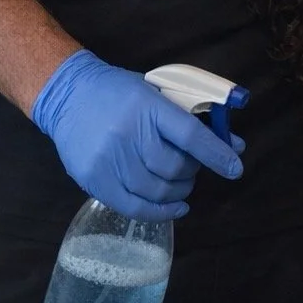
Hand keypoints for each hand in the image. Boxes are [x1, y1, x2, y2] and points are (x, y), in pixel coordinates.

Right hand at [31, 49, 243, 220]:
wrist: (67, 94)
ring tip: (180, 183)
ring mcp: (108, 159)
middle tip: (192, 167)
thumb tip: (233, 145)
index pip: (190, 135)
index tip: (235, 167)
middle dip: (192, 172)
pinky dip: (159, 211)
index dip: (216, 154)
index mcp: (147, 106)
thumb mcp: (157, 93)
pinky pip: (133, 206)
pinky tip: (174, 207)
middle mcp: (127, 134)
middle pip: (174, 168)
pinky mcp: (94, 179)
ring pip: (157, 190)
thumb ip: (193, 118)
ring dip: (178, 191)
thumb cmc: (118, 91)